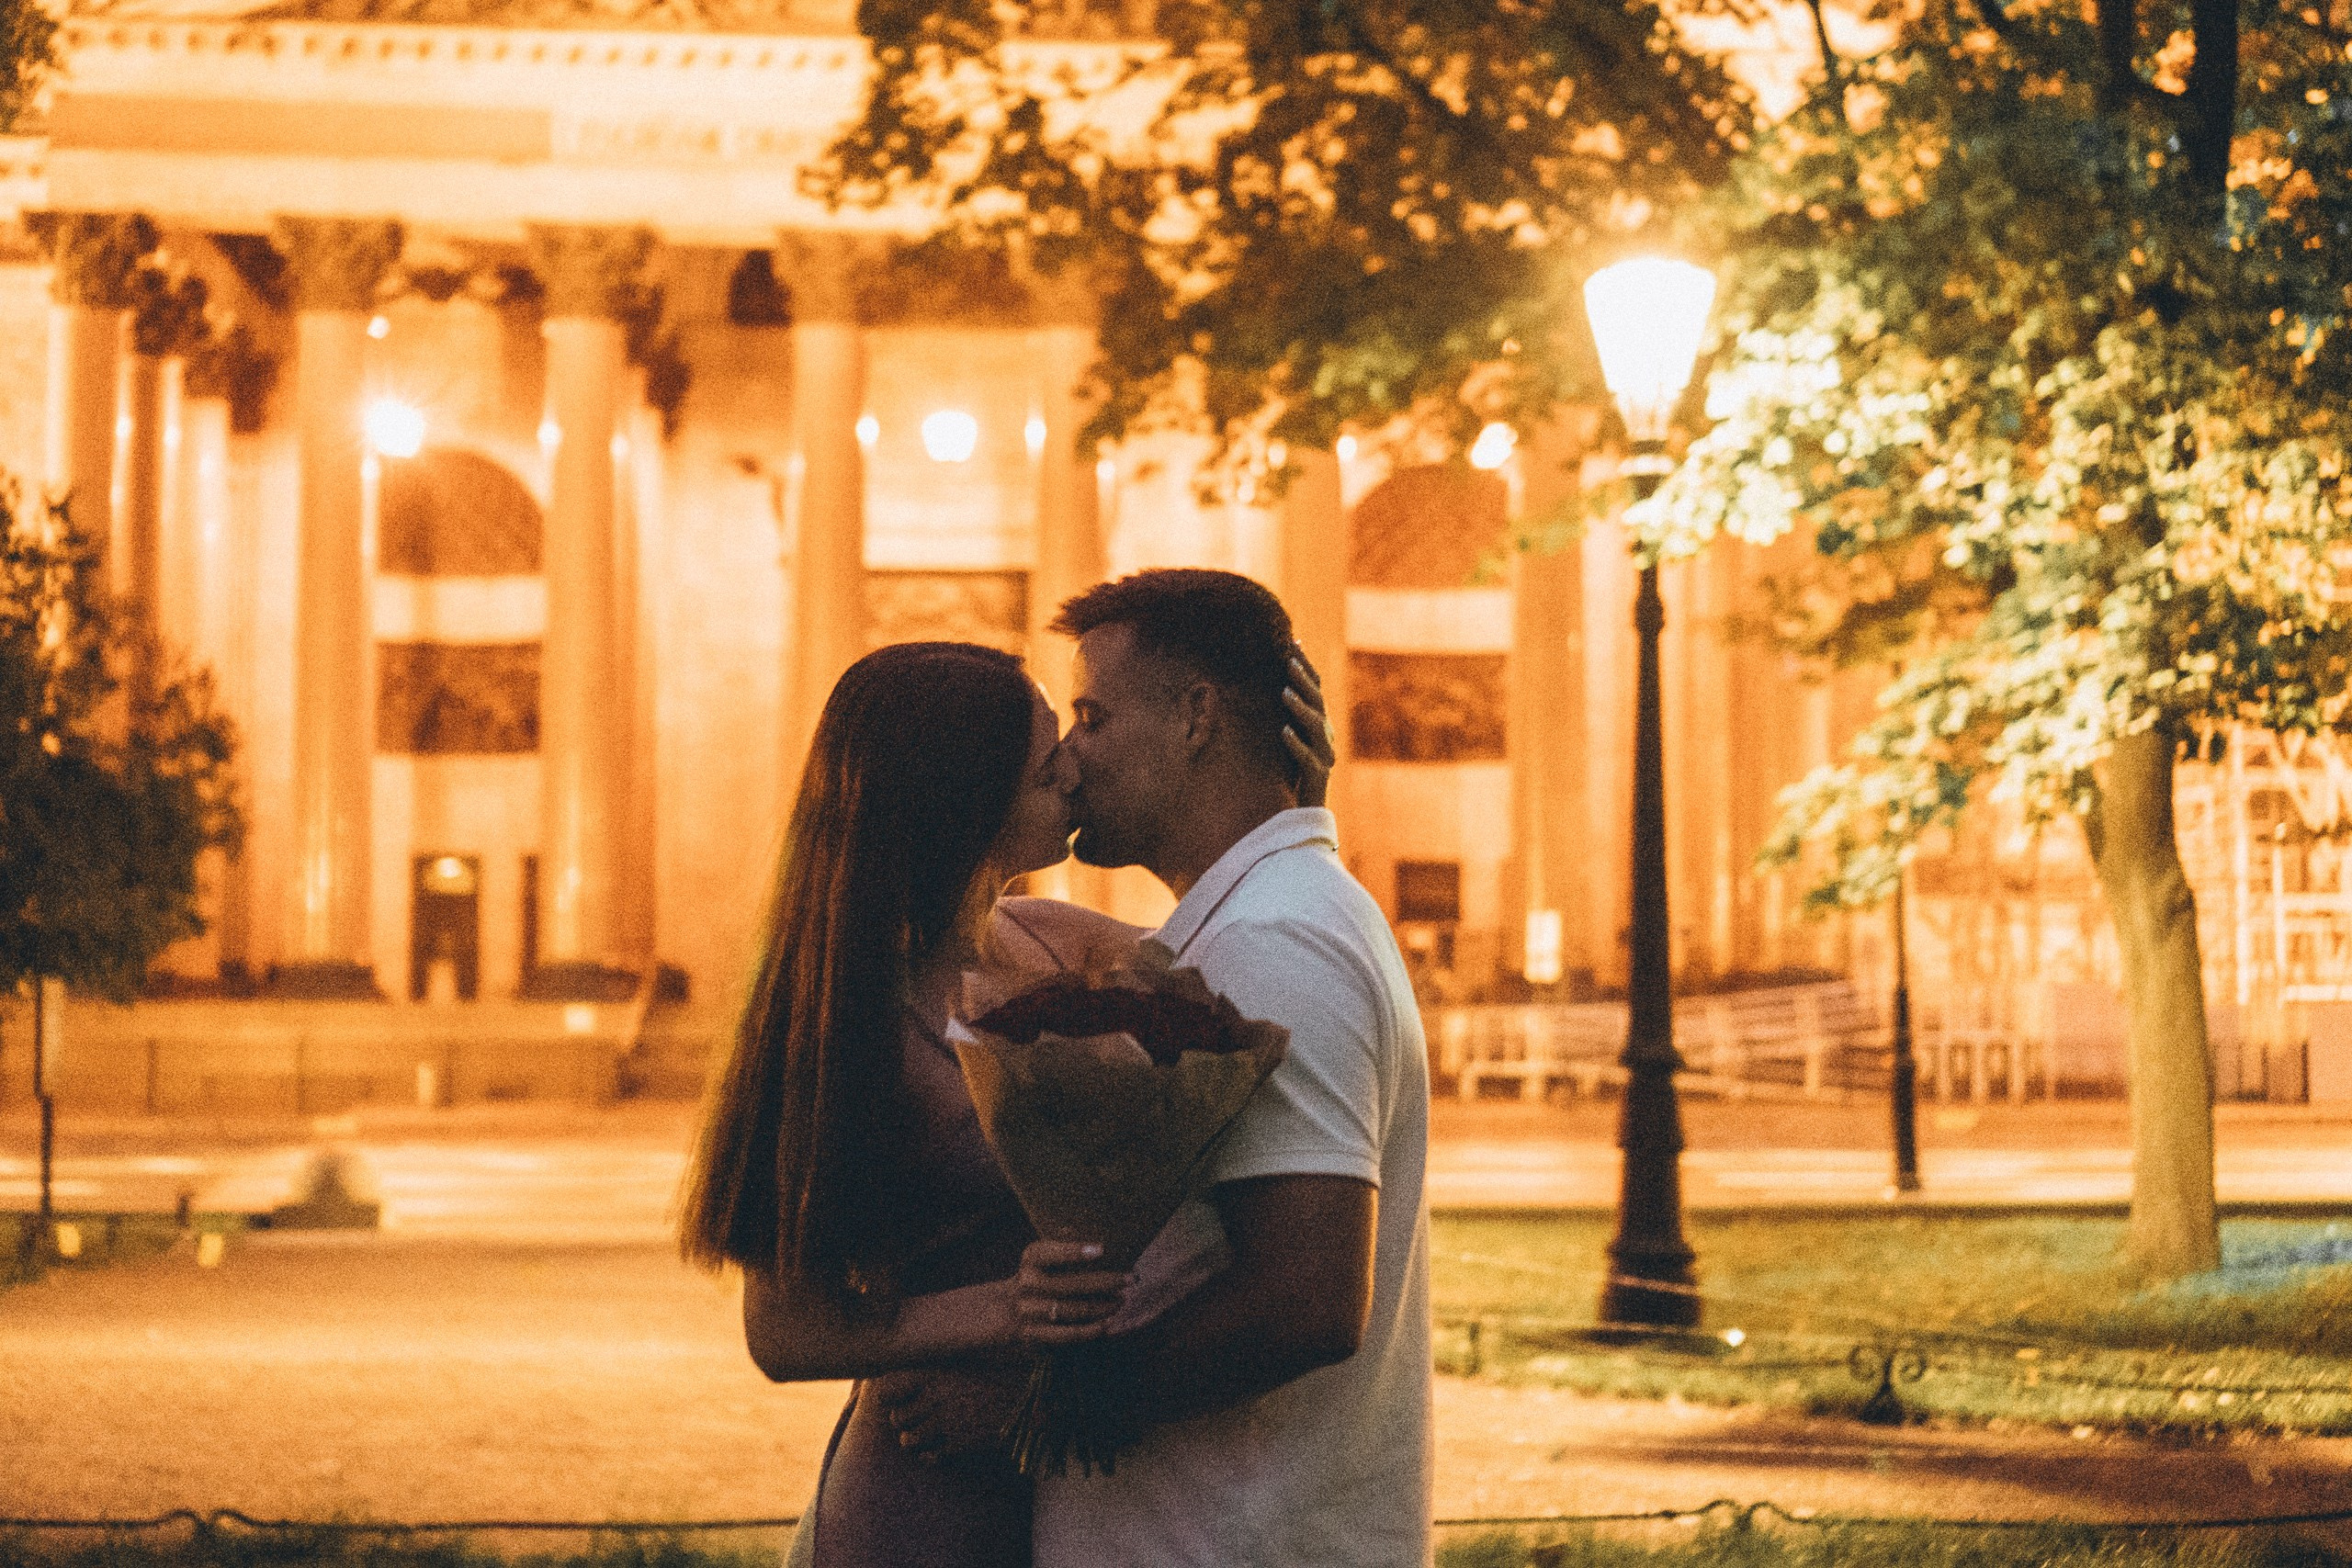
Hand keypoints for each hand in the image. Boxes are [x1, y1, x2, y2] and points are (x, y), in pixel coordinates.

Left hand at [872, 1368, 1025, 1464]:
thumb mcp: (956, 1367)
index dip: (888, 1398)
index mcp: (933, 1374)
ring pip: (908, 1441)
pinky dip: (931, 1456)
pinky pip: (929, 1457)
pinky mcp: (958, 1444)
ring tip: (926, 1436)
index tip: (897, 1400)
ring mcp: (946, 1422)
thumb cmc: (989, 1380)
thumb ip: (928, 1374)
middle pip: (896, 1419)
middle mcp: (935, 1397)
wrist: (1024, 1401)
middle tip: (917, 1420)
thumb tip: (890, 1385)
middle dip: (903, 1422)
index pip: (888, 1389)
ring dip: (913, 1441)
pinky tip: (941, 1447)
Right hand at [1012, 1238, 1129, 1346]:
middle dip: (1106, 1281)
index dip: (1074, 1251)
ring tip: (1122, 1300)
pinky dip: (1090, 1330)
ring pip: (1073, 1310)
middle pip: (1071, 1284)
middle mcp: (1028, 1284)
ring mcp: (1030, 1311)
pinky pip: (1067, 1334)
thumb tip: (1091, 1228)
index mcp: (1031, 1259)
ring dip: (1103, 1306)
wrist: (1002, 1311)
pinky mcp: (1034, 1334)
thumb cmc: (1035, 1276)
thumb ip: (1062, 1241)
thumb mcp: (1040, 1256)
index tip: (1102, 1249)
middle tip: (1131, 1278)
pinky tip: (1107, 1322)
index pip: (1051, 1253)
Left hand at [1283, 645, 1336, 808]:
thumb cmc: (1293, 773)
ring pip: (1316, 727)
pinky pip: (1307, 758)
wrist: (1305, 812)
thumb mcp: (1289, 738)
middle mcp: (1325, 735)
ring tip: (1284, 692)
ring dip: (1300, 708)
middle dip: (1304, 680)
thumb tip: (1269, 680)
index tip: (1292, 643)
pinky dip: (1296, 743)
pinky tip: (1283, 732)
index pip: (1315, 688)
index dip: (1306, 666)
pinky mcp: (1317, 776)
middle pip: (1318, 702)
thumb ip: (1286, 713)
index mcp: (1319, 723)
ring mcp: (1323, 755)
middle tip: (1288, 661)